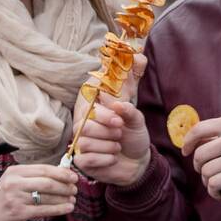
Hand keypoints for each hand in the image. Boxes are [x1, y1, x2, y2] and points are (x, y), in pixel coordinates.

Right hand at [0, 165, 77, 220]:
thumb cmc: (3, 196)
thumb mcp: (14, 180)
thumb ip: (34, 176)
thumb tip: (62, 173)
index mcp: (15, 171)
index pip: (43, 169)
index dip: (61, 173)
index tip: (73, 177)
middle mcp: (15, 183)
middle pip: (47, 182)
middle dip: (65, 185)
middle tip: (75, 189)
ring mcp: (16, 198)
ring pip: (47, 196)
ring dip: (64, 198)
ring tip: (73, 199)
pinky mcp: (19, 213)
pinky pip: (44, 210)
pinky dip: (59, 209)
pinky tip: (68, 208)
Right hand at [72, 54, 149, 186]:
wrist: (138, 163)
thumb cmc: (133, 135)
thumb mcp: (137, 113)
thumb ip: (134, 88)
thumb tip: (139, 57)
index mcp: (93, 108)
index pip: (87, 103)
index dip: (104, 111)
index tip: (119, 119)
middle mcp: (83, 122)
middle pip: (85, 124)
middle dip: (108, 130)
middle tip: (120, 132)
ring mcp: (80, 141)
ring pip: (86, 141)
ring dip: (108, 145)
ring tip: (117, 145)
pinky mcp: (82, 160)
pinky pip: (89, 158)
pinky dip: (106, 159)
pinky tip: (112, 157)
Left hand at [183, 116, 220, 199]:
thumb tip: (196, 142)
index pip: (198, 130)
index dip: (187, 142)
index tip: (185, 150)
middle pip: (199, 155)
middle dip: (198, 166)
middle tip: (206, 170)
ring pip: (205, 172)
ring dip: (207, 180)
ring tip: (216, 182)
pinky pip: (213, 185)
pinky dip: (213, 191)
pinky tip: (219, 192)